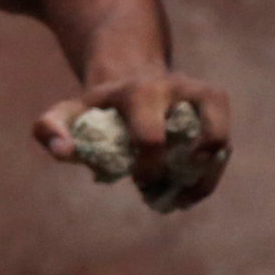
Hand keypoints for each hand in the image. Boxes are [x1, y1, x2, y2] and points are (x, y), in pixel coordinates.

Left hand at [31, 67, 231, 212]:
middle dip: (181, 173)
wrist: (130, 74)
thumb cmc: (98, 106)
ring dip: (204, 178)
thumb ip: (49, 128)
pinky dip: (211, 175)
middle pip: (200, 139)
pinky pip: (225, 145)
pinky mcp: (218, 106)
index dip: (149, 169)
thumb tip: (63, 152)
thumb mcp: (68, 111)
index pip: (152, 139)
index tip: (138, 182)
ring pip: (219, 143)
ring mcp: (203, 95)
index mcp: (139, 92)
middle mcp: (178, 88)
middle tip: (158, 189)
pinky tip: (189, 195)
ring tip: (181, 199)